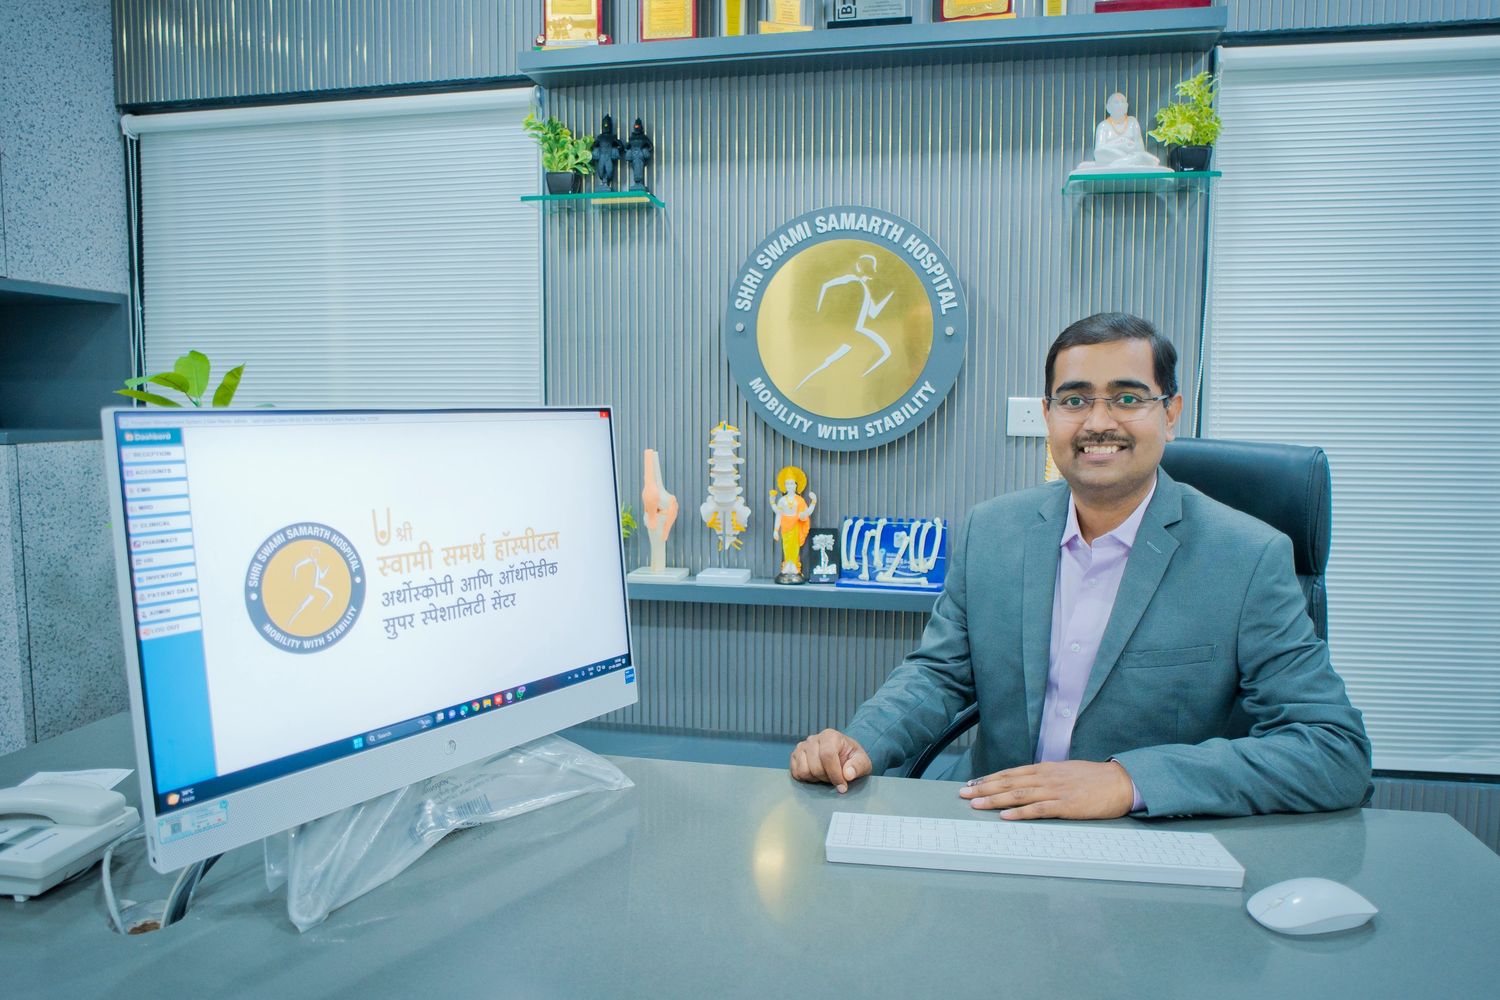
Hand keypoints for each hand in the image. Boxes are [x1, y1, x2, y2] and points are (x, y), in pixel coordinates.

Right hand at [790, 729, 871, 793]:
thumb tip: (848, 774)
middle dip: (827, 778)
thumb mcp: (862, 761)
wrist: (842, 755)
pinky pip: (795, 773)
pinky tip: (816, 775)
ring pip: (804, 771)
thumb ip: (858, 766)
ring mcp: (802, 746)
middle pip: (815, 766)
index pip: (828, 756)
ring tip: (825, 775)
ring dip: (816, 779)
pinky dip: (806, 779)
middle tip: (834, 778)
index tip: (842, 787)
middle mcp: (813, 738)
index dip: (835, 774)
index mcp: (830, 736)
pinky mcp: (795, 755)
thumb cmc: (852, 758)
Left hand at [958, 760, 1133, 819]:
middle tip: (964, 794)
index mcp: (1045, 769)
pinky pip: (1038, 809)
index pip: (1010, 773)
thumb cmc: (1095, 779)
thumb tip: (1028, 783)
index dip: (989, 779)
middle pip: (1008, 782)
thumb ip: (1046, 777)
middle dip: (984, 788)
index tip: (972, 784)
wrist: (1121, 782)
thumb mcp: (1066, 772)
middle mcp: (1046, 777)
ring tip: (976, 804)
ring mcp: (1055, 791)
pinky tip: (1006, 816)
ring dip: (995, 800)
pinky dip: (1020, 813)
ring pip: (1018, 794)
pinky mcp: (1066, 806)